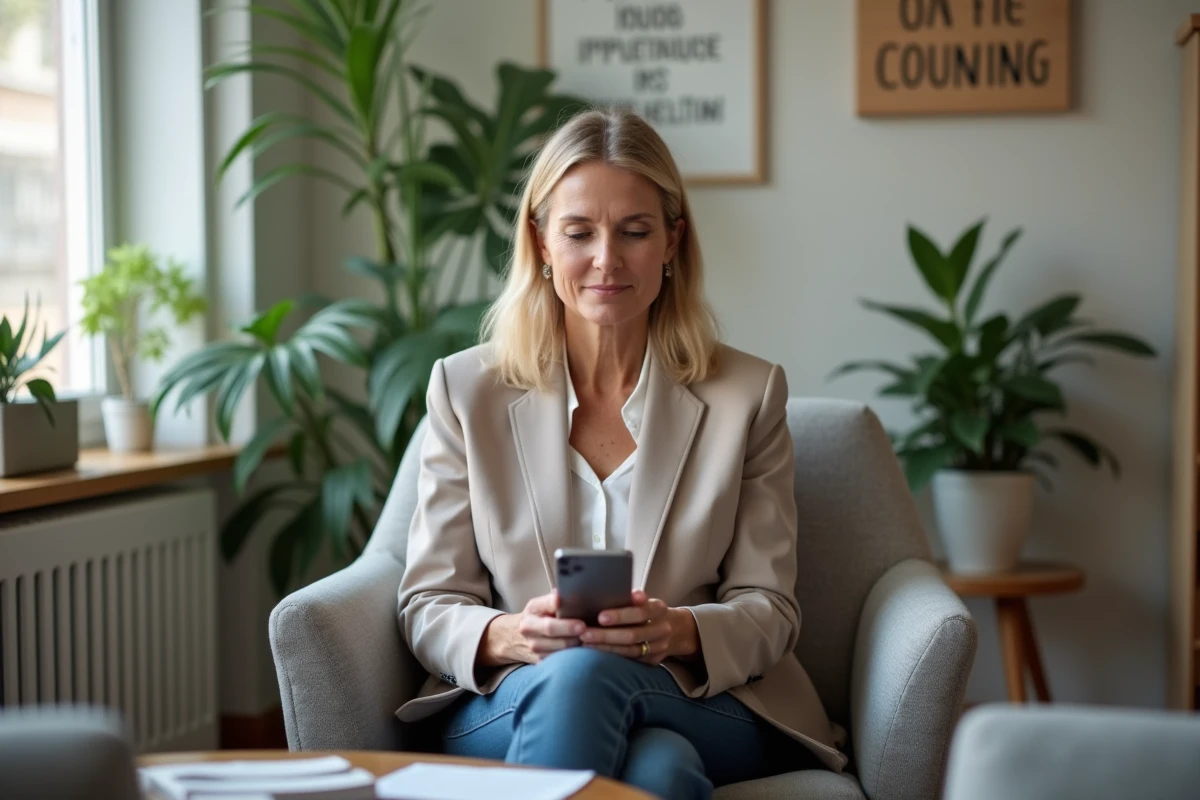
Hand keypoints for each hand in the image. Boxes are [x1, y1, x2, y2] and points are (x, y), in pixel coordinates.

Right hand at [478, 590, 585, 666]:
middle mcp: (529, 628)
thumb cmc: (537, 617)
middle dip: (568, 628)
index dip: (556, 603)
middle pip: (550, 628)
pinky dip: (572, 656)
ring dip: (573, 643)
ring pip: (556, 647)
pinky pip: (559, 660)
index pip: (546, 604)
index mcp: (532, 610)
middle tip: (583, 627)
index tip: (568, 605)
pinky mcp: (540, 661)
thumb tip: (566, 593)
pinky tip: (582, 649)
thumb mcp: (540, 604)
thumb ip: (553, 599)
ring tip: (587, 638)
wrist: (514, 638)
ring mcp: (533, 647)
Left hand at [579, 590, 699, 664]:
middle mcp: (661, 629)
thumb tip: (606, 592)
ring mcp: (659, 647)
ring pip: (630, 651)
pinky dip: (611, 657)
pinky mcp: (652, 661)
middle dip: (606, 635)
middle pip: (633, 634)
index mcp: (658, 609)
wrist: (676, 630)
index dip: (620, 615)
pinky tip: (594, 653)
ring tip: (585, 643)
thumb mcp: (645, 601)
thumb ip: (629, 599)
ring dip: (605, 648)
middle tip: (584, 633)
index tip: (600, 616)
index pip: (640, 612)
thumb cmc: (649, 611)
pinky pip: (630, 661)